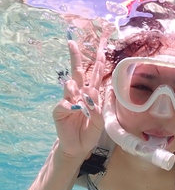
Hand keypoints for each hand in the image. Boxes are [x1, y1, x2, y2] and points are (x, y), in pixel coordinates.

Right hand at [52, 40, 104, 159]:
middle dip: (75, 57)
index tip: (100, 51)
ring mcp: (68, 100)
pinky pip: (65, 103)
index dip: (97, 65)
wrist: (78, 147)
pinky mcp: (59, 110)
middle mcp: (79, 94)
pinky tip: (76, 110)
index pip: (94, 77)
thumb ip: (97, 109)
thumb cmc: (90, 132)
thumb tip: (90, 94)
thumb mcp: (99, 122)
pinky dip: (72, 106)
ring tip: (83, 98)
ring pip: (70, 85)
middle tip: (72, 42)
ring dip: (76, 88)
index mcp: (91, 95)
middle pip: (77, 72)